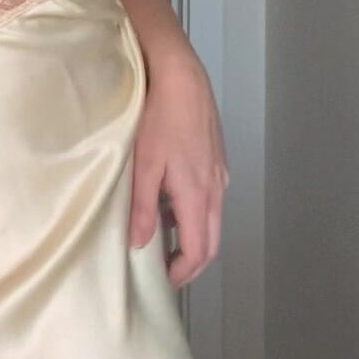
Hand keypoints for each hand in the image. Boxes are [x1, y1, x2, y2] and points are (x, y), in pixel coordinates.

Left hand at [127, 50, 230, 290]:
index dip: (182, 273)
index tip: (162, 283)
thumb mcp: (143, 165)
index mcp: (198, 195)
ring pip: (210, 219)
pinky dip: (192, 212)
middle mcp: (215, 188)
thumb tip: (140, 245)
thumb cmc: (158, 116)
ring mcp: (218, 173)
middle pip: (210, 241)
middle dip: (190, 262)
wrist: (180, 75)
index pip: (198, 250)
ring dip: (190, 236)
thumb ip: (143, 209)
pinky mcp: (215, 158)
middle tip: (164, 272)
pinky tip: (166, 202)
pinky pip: (208, 197)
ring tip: (160, 240)